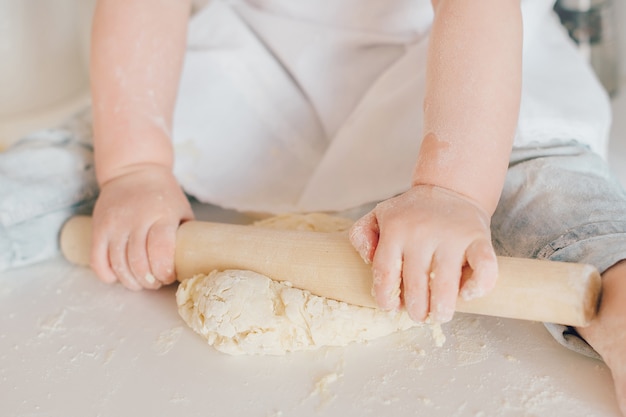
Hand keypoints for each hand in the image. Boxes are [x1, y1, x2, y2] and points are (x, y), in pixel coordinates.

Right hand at [90, 164, 193, 289]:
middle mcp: (136, 219)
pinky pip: (97, 259)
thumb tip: (193, 264)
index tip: (168, 277)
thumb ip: (184, 235)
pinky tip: (117, 277)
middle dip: (149, 280)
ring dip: (130, 281)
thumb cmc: (163, 195)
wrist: (133, 170)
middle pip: (138, 261)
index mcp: (161, 215)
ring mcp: (114, 224)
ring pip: (118, 264)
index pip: (160, 249)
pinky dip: (107, 274)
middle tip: (155, 282)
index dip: (164, 271)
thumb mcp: (181, 209)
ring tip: (140, 283)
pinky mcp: (98, 227)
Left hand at [349, 185, 497, 322]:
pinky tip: (466, 295)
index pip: (385, 272)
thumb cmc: (411, 213)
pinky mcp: (479, 238)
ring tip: (438, 315)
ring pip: (446, 283)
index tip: (391, 307)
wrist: (449, 189)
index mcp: (395, 229)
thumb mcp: (378, 216)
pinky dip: (478, 287)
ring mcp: (452, 235)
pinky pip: (484, 268)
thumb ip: (361, 236)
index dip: (385, 297)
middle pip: (415, 284)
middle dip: (416, 309)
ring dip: (441, 308)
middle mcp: (422, 232)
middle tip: (418, 315)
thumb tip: (368, 260)